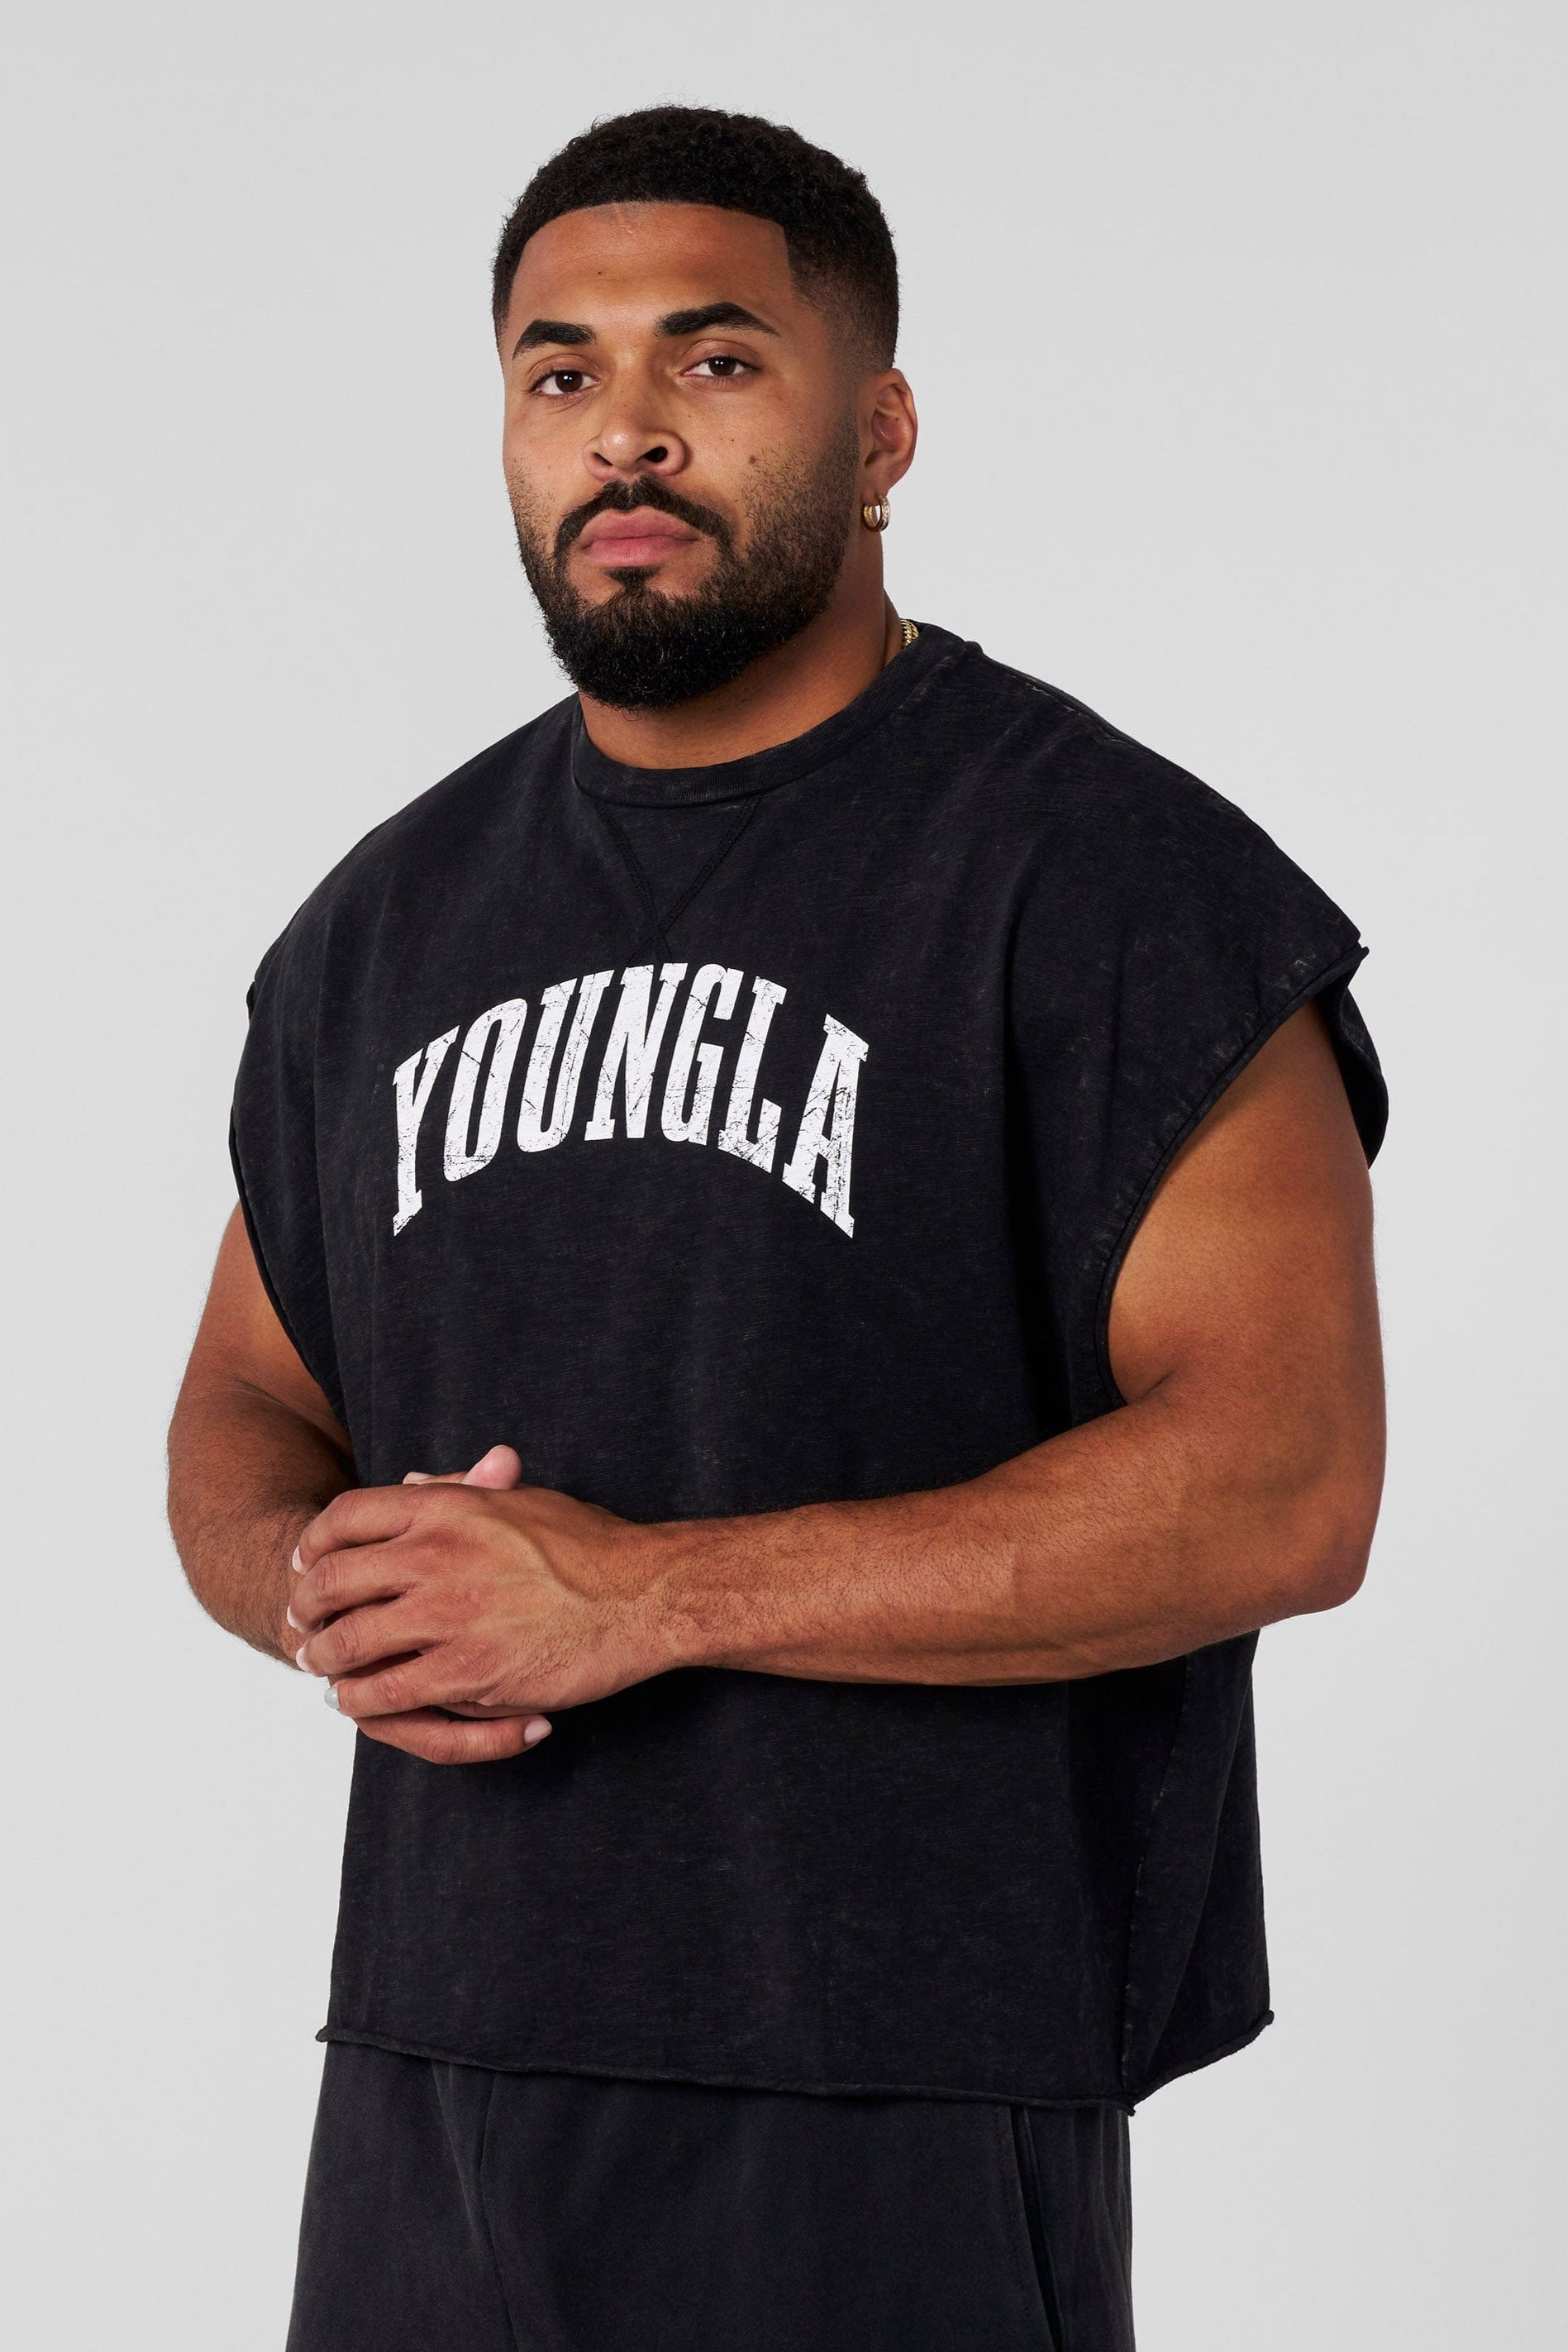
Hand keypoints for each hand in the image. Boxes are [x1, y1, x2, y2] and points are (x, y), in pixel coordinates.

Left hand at [288, 1448, 674, 1763]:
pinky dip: (363, 1700)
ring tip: (322, 1667)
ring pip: (350, 1643)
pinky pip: (388, 1692)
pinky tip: (358, 1701)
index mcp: (448, 1508)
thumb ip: (459, 1492)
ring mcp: (448, 1615)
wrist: (643, 1594)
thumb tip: (411, 1482)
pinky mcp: (467, 1672)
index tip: (305, 1561)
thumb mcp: (520, 1500)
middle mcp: (437, 1555)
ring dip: (326, 1659)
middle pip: (333, 1580)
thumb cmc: (590, 1545)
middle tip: (303, 1622)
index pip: (347, 1517)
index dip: (314, 1543)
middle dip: (308, 1606)